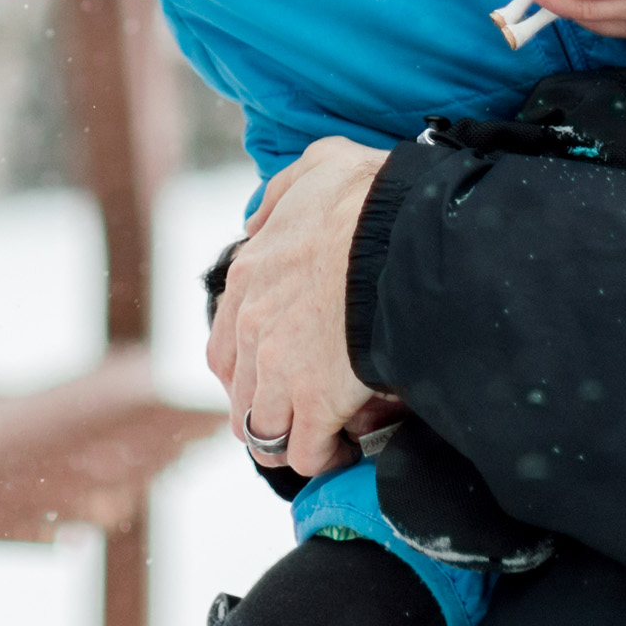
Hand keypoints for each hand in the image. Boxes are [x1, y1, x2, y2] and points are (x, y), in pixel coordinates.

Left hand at [207, 137, 399, 478]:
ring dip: (291, 440)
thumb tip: (256, 218)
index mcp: (248, 279)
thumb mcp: (316, 168)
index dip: (249, 371)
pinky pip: (307, 453)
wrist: (400, 234)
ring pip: (264, 433)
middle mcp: (251, 328)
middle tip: (302, 416)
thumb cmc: (368, 197)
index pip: (224, 347)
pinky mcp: (315, 400)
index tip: (278, 377)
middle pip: (240, 398)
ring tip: (323, 441)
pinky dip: (324, 458)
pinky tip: (346, 449)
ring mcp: (279, 368)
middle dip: (267, 412)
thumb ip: (280, 195)